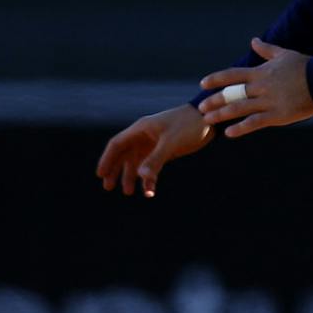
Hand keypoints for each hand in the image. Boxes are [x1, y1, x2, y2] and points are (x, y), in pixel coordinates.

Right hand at [96, 103, 211, 198]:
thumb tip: (141, 177)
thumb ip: (156, 159)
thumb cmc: (190, 125)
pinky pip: (152, 166)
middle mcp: (145, 136)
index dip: (107, 159)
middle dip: (116, 171)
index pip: (117, 144)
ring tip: (128, 192)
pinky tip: (149, 190)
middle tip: (108, 187)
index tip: (101, 174)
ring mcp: (155, 143)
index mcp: (141, 129)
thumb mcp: (172, 142)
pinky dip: (150, 177)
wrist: (211, 119)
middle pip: (124, 155)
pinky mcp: (166, 150)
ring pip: (137, 162)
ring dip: (132, 176)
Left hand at [196, 37, 312, 138]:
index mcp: (261, 73)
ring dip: (221, 114)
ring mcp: (268, 102)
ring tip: (207, 120)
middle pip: (231, 94)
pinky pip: (255, 122)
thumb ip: (267, 50)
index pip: (233, 75)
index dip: (216, 79)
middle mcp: (261, 87)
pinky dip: (240, 128)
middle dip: (214, 100)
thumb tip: (253, 40)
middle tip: (200, 107)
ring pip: (238, 108)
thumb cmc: (305, 66)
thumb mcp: (284, 54)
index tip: (203, 83)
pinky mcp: (277, 115)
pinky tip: (229, 133)